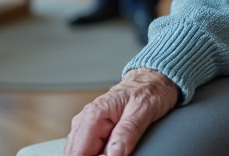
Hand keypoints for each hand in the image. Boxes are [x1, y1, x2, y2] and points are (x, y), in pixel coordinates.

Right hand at [64, 68, 178, 155]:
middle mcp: (86, 120)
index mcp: (94, 113)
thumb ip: (127, 132)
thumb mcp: (143, 109)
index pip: (78, 150)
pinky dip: (101, 155)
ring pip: (83, 153)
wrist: (152, 81)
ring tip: (119, 150)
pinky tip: (114, 151)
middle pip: (76, 153)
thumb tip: (114, 154)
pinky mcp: (96, 134)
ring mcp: (89, 127)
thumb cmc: (147, 90)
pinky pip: (92, 151)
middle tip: (119, 153)